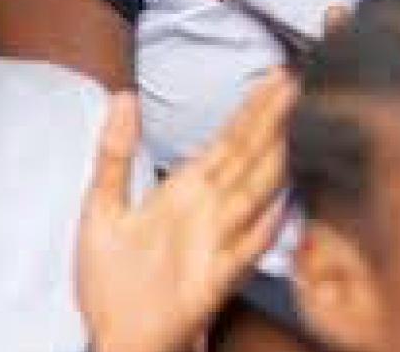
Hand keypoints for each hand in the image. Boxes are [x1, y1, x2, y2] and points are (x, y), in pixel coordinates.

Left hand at [78, 77, 296, 351]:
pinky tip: (284, 207)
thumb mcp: (102, 208)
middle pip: (246, 157)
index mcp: (186, 190)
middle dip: (272, 120)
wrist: (115, 339)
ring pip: (251, 194)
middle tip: (298, 82)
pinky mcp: (211, 282)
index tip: (276, 75)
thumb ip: (114, 153)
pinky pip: (241, 253)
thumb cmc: (113, 282)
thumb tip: (122, 97)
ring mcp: (214, 244)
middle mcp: (208, 211)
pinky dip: (263, 231)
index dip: (252, 107)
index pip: (228, 139)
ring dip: (274, 162)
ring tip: (297, 128)